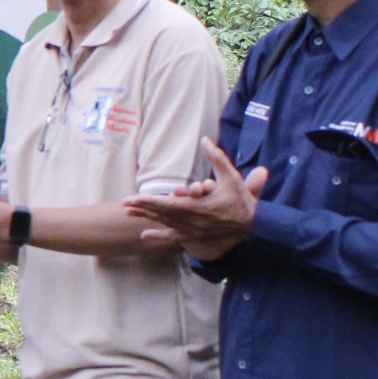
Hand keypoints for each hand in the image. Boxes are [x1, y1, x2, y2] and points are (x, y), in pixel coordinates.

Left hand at [126, 137, 269, 256]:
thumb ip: (217, 158)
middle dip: (142, 207)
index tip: (135, 198)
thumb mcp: (231, 176)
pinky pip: (173, 238)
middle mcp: (193, 221)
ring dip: (146, 217)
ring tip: (128, 212)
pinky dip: (158, 237)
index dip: (151, 201)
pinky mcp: (194, 236)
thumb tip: (205, 140)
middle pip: (162, 214)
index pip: (170, 205)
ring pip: (165, 223)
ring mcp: (192, 231)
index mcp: (200, 208)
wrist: (252, 224)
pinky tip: (143, 236)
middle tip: (124, 203)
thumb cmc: (241, 199)